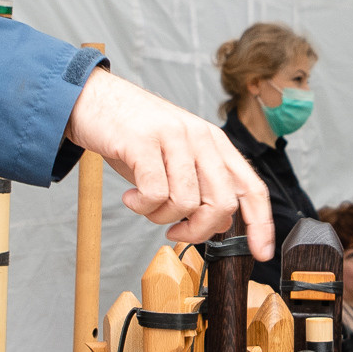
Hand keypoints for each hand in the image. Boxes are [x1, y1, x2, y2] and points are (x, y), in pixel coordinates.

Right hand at [63, 69, 276, 257]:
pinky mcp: (144, 140)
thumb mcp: (174, 161)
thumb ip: (201, 188)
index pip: (252, 187)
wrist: (91, 99)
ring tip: (143, 204)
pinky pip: (155, 193)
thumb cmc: (132, 135)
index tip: (262, 251)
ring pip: (186, 202)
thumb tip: (222, 223)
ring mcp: (174, 136)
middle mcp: (200, 137)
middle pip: (223, 202)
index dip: (261, 223)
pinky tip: (130, 197)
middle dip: (199, 230)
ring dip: (161, 216)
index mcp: (214, 143)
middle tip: (175, 232)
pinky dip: (141, 206)